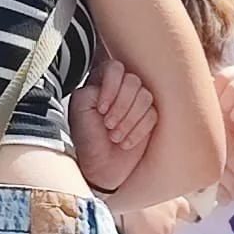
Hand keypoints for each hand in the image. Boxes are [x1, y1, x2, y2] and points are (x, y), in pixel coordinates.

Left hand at [70, 57, 156, 193]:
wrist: (100, 165)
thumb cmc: (86, 135)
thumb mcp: (79, 106)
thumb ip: (94, 87)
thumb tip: (114, 84)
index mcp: (101, 81)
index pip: (115, 67)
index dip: (111, 88)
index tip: (101, 109)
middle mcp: (120, 88)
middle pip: (133, 81)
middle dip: (121, 106)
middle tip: (108, 125)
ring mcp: (136, 103)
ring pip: (145, 96)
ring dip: (130, 120)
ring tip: (115, 136)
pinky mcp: (149, 119)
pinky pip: (153, 115)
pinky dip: (138, 131)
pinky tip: (125, 143)